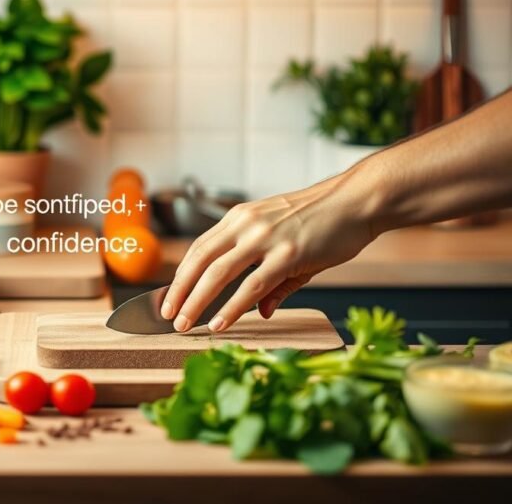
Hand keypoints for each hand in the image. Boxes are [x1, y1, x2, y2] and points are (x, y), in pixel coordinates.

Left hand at [160, 172, 377, 332]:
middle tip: (167, 316)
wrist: (359, 201)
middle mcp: (246, 224)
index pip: (199, 249)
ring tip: (184, 325)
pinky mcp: (288, 253)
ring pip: (218, 273)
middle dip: (179, 291)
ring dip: (196, 302)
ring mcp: (266, 237)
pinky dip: (232, 307)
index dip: (180, 275)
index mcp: (240, 218)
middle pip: (199, 260)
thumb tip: (262, 311)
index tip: (168, 298)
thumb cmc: (326, 221)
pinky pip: (252, 285)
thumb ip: (273, 280)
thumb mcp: (288, 244)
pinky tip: (219, 323)